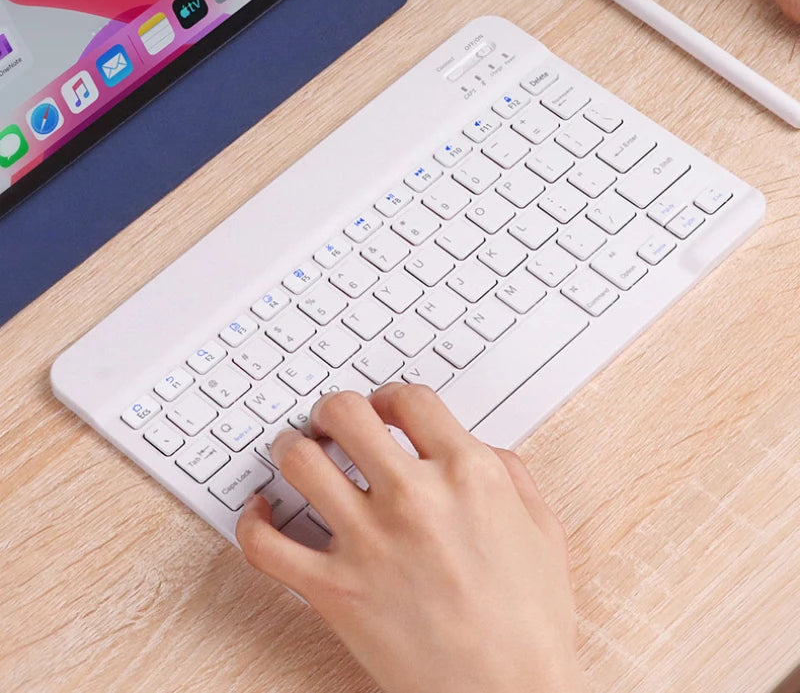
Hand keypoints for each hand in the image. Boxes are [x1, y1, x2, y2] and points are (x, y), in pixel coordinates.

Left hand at [237, 384, 587, 692]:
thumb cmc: (530, 624)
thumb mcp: (543, 531)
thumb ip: (510, 475)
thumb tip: (480, 449)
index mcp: (468, 474)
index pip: (410, 399)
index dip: (390, 396)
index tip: (384, 409)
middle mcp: (413, 496)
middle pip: (346, 412)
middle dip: (333, 410)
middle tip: (331, 422)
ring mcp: (368, 542)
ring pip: (299, 460)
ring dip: (292, 449)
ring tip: (297, 455)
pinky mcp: (333, 591)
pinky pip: (266, 544)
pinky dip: (252, 523)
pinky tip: (261, 513)